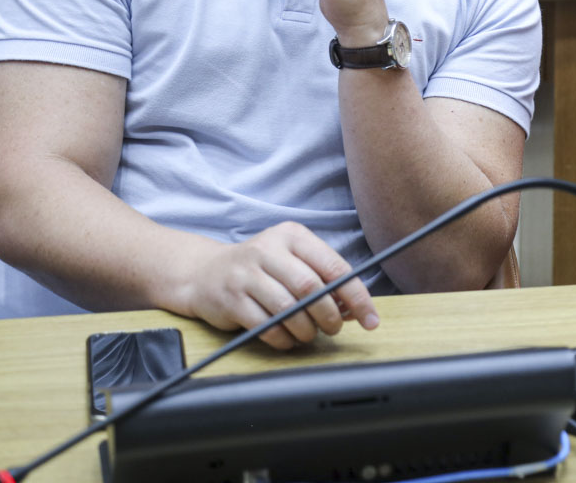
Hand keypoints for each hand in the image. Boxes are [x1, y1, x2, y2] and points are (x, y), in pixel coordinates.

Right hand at [176, 221, 379, 349]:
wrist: (205, 273)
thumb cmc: (261, 268)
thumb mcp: (292, 260)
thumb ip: (323, 279)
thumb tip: (355, 309)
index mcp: (292, 235)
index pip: (333, 266)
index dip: (356, 295)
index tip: (370, 318)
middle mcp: (268, 250)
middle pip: (311, 288)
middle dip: (330, 315)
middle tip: (334, 328)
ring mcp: (246, 275)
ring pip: (289, 310)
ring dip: (307, 329)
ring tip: (310, 334)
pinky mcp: (231, 300)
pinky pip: (267, 327)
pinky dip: (284, 339)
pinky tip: (288, 338)